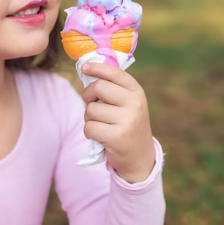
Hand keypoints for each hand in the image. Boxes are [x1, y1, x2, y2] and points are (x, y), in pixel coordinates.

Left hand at [80, 62, 155, 182]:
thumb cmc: (128, 125)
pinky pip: (89, 127)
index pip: (114, 73)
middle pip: (98, 87)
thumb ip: (114, 88)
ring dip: (89, 118)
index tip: (84, 67)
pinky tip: (101, 136)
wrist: (139, 157)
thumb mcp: (129, 104)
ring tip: (102, 124)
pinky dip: (89, 132)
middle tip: (92, 104)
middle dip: (88, 95)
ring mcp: (127, 120)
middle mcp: (135, 103)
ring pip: (91, 109)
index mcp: (137, 92)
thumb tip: (88, 69)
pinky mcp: (117, 137)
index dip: (96, 67)